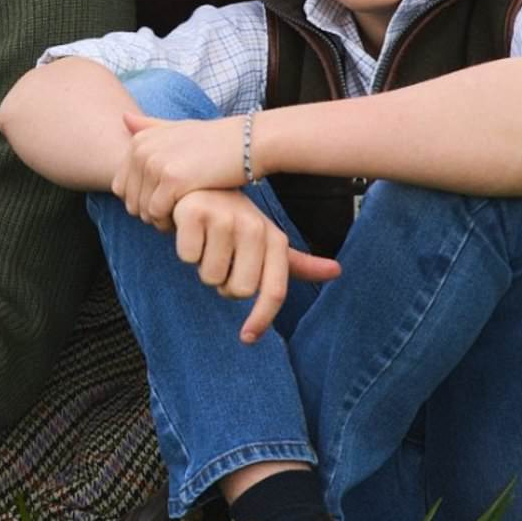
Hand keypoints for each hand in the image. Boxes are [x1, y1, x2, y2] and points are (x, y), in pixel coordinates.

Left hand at [114, 111, 244, 229]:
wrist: (249, 142)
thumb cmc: (215, 140)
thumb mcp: (180, 128)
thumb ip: (151, 126)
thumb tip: (123, 118)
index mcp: (139, 140)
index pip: (120, 187)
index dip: (142, 201)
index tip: (166, 203)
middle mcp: (142, 149)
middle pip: (129, 201)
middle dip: (150, 213)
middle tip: (176, 213)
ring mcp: (155, 163)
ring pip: (141, 211)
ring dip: (160, 220)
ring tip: (182, 214)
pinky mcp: (172, 179)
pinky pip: (157, 214)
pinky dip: (170, 222)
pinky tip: (187, 216)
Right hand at [171, 190, 340, 343]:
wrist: (200, 183)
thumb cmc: (235, 219)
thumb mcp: (268, 239)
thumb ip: (298, 262)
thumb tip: (336, 271)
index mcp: (274, 238)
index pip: (274, 290)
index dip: (261, 319)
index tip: (247, 337)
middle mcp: (253, 227)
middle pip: (237, 290)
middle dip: (224, 283)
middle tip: (221, 260)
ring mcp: (224, 218)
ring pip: (209, 276)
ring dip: (203, 265)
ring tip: (206, 242)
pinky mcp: (194, 213)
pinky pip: (187, 256)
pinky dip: (185, 249)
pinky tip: (190, 231)